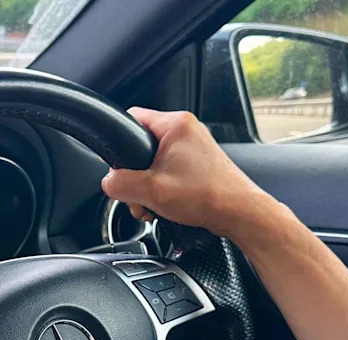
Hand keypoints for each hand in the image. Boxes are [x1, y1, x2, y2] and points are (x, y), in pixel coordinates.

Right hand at [101, 107, 276, 239]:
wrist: (238, 213)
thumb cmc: (208, 196)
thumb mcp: (150, 191)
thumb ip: (119, 184)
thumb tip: (109, 182)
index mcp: (175, 124)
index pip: (131, 118)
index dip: (119, 141)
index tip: (117, 163)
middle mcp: (186, 130)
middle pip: (141, 145)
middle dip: (135, 175)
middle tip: (139, 194)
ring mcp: (194, 146)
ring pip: (154, 161)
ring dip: (148, 185)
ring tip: (154, 204)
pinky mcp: (199, 162)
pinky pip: (169, 169)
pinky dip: (162, 187)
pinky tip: (165, 204)